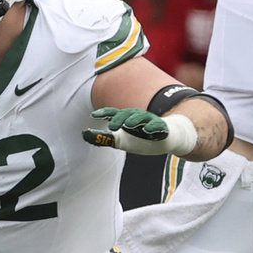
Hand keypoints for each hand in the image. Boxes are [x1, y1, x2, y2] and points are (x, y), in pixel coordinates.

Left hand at [82, 107, 197, 155]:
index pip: (114, 113)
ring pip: (142, 118)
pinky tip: (147, 130)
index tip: (93, 115)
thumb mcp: (121, 140)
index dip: (105, 113)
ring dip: (134, 120)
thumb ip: (103, 138)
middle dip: (119, 118)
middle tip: (111, 126)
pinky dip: (152, 127)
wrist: (168, 138)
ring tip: (127, 125)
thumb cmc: (142, 138)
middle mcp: (138, 118)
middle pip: (128, 114)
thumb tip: (83, 134)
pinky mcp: (163, 128)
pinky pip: (158, 126)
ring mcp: (150, 122)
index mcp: (127, 120)